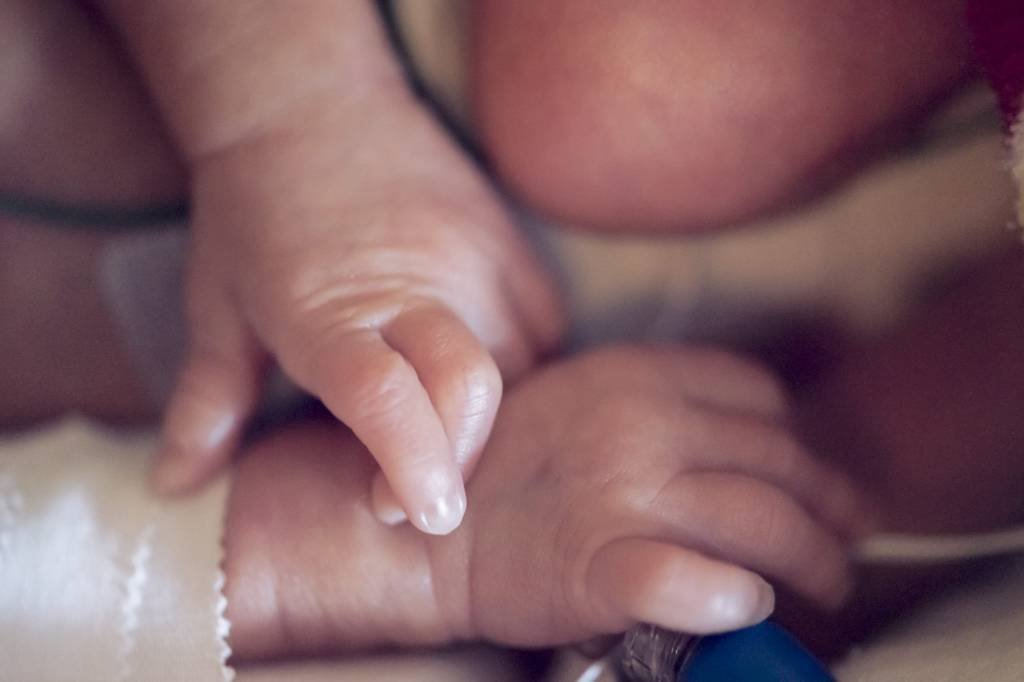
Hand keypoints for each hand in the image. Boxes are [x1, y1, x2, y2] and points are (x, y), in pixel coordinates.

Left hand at [154, 86, 562, 534]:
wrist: (314, 103)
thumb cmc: (255, 213)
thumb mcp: (216, 304)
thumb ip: (204, 401)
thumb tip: (173, 486)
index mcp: (325, 306)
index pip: (383, 394)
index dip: (407, 464)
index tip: (409, 515)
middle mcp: (413, 280)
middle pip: (471, 387)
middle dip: (459, 460)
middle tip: (422, 499)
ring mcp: (474, 256)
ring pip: (519, 368)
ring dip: (488, 418)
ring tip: (443, 425)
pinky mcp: (511, 242)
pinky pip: (547, 332)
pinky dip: (524, 371)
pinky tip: (480, 373)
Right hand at [223, 345, 865, 657]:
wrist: (421, 529)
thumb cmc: (507, 470)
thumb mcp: (582, 403)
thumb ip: (656, 405)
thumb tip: (747, 439)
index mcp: (636, 374)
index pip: (758, 395)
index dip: (797, 437)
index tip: (809, 474)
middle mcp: (640, 424)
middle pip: (780, 461)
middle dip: (829, 506)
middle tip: (844, 538)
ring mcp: (624, 492)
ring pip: (764, 521)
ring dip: (811, 558)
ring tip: (824, 581)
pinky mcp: (603, 564)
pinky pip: (692, 579)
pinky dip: (730, 595)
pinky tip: (746, 605)